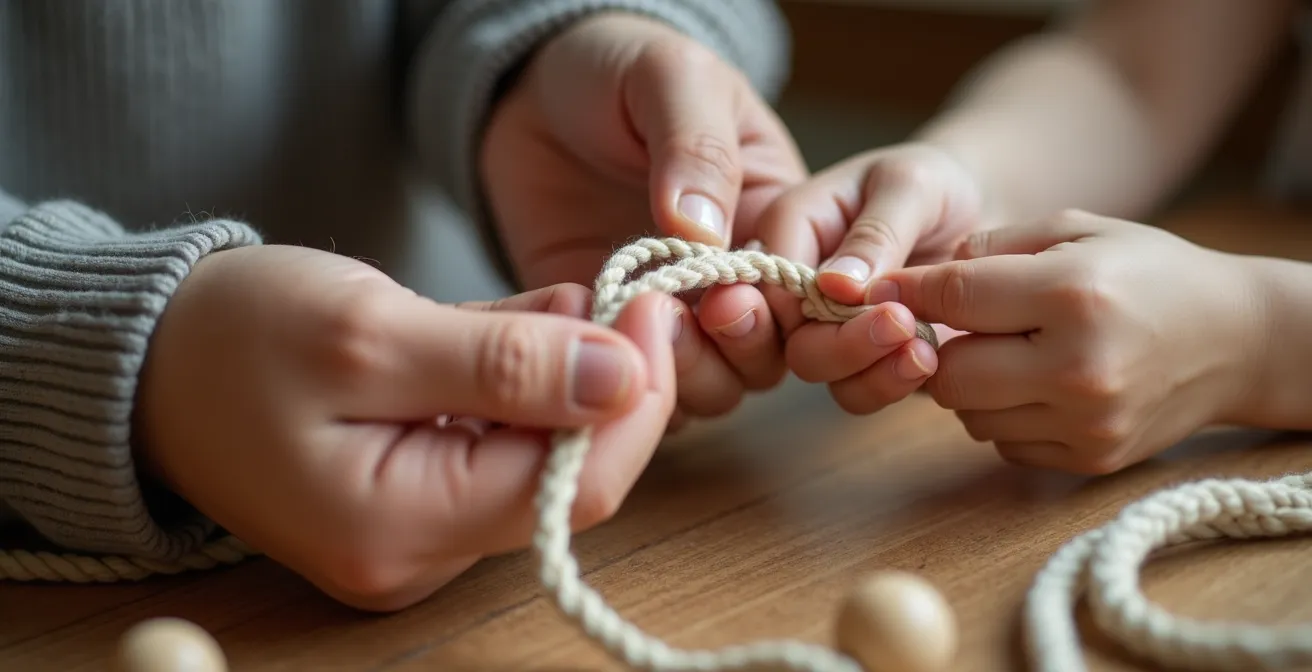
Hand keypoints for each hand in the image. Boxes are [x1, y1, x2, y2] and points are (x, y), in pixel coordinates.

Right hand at [134, 245, 678, 610]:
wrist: (146, 361)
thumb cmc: (233, 340)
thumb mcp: (372, 333)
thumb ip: (504, 363)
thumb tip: (622, 376)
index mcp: (398, 529)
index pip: (572, 488)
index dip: (636, 399)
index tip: (657, 306)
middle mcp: (415, 553)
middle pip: (565, 481)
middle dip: (613, 386)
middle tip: (624, 293)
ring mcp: (414, 531)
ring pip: (539, 460)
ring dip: (573, 379)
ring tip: (569, 301)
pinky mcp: (413, 497)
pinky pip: (499, 449)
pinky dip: (528, 387)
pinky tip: (530, 327)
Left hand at [481, 11, 808, 427]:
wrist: (526, 89)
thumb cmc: (617, 68)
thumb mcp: (671, 77)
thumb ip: (696, 146)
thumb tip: (704, 231)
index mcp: (776, 218)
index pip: (808, 289)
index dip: (788, 306)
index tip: (738, 295)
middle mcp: (732, 279)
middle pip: (768, 355)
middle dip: (743, 348)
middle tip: (701, 315)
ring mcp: (673, 313)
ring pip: (711, 386)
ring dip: (689, 372)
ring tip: (645, 323)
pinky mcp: (609, 334)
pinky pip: (634, 389)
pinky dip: (624, 383)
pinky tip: (595, 337)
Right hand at [755, 143, 981, 413]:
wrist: (981, 211)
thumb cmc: (936, 184)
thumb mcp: (911, 185)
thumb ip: (874, 232)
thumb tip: (832, 286)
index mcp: (791, 228)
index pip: (768, 280)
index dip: (796, 303)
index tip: (852, 301)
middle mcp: (797, 284)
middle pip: (786, 337)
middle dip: (839, 343)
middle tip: (899, 322)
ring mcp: (827, 326)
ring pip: (819, 370)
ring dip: (867, 370)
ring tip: (922, 347)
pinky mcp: (863, 358)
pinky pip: (858, 389)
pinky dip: (890, 383)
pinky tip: (927, 359)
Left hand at [883, 209, 1266, 473]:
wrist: (1237, 340)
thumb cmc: (1149, 271)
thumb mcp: (1077, 228)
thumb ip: (992, 248)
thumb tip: (911, 279)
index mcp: (1073, 295)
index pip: (954, 299)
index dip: (907, 293)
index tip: (879, 290)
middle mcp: (1078, 367)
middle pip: (950, 374)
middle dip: (940, 349)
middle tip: (960, 327)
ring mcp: (1085, 422)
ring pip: (968, 416)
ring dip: (970, 385)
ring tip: (1009, 352)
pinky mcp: (1090, 459)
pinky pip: (1002, 444)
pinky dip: (1003, 416)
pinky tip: (1036, 385)